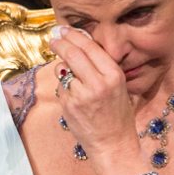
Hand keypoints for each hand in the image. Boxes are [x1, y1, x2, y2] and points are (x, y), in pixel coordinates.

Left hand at [49, 26, 150, 174]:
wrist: (113, 144)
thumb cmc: (117, 115)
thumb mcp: (119, 86)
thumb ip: (101, 67)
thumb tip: (79, 46)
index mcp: (114, 75)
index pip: (90, 47)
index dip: (74, 35)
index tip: (64, 30)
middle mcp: (98, 83)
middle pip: (73, 53)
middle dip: (61, 43)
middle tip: (54, 37)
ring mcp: (81, 94)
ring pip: (63, 70)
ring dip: (63, 69)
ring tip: (72, 78)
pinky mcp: (69, 105)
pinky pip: (62, 87)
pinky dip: (65, 88)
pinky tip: (74, 98)